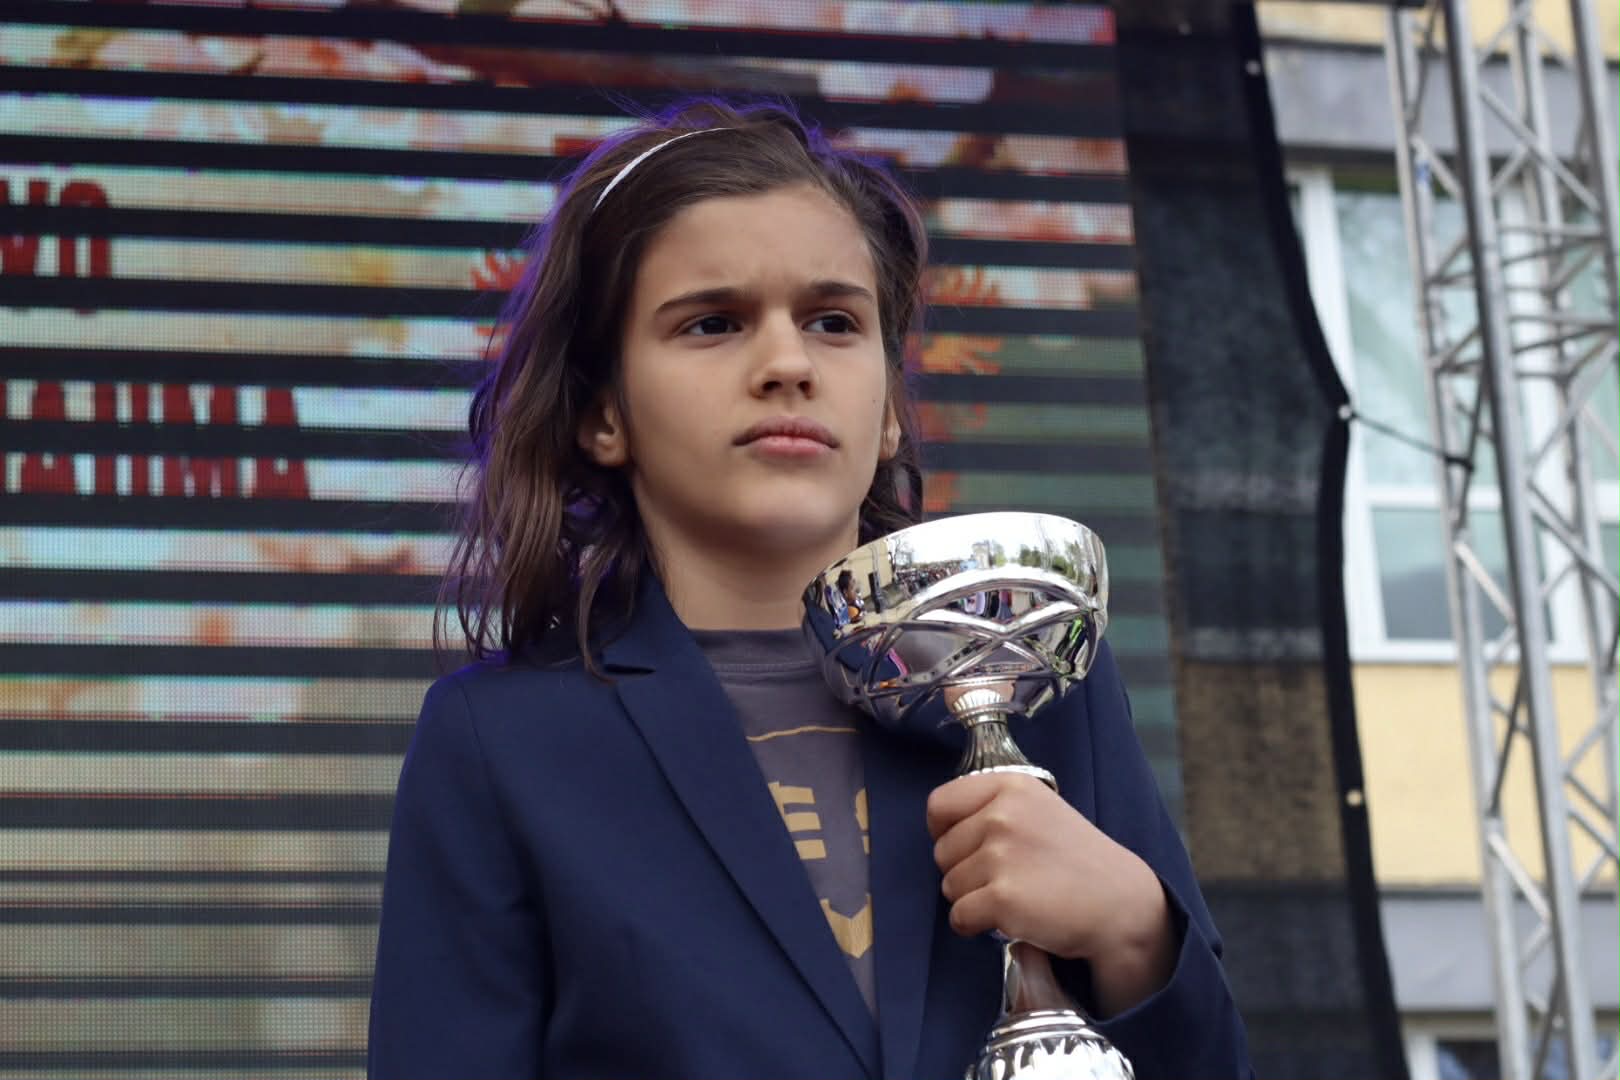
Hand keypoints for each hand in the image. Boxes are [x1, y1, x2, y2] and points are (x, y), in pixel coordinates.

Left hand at [925, 771, 1176, 1015]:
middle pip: (941, 851)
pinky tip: (1012, 919)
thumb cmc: (1076, 861)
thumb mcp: (1039, 810)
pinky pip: (960, 917)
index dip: (945, 832)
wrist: (1120, 905)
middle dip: (964, 871)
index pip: (939, 804)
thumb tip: (941, 830)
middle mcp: (1002, 814)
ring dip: (974, 899)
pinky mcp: (1002, 897)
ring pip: (949, 886)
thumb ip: (992, 809)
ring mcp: (1001, 855)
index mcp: (1010, 787)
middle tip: (1009, 878)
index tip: (968, 846)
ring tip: (1017, 896)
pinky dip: (977, 926)